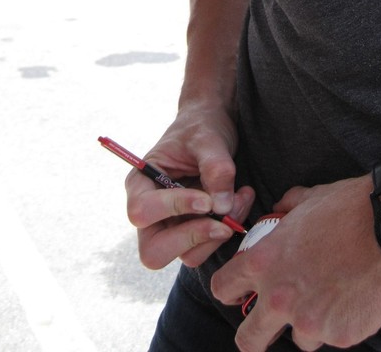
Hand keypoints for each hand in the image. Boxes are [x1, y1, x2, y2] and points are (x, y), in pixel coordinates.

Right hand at [125, 103, 254, 268]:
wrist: (214, 125)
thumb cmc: (203, 126)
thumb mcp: (208, 138)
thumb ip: (215, 168)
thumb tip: (222, 208)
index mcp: (140, 183)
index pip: (142, 212)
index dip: (173, 209)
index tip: (206, 199)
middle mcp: (151, 212)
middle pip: (153, 252)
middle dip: (193, 239)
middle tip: (223, 222)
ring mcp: (172, 225)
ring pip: (187, 256)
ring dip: (217, 235)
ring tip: (240, 199)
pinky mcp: (194, 231)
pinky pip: (207, 247)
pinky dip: (228, 230)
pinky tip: (241, 201)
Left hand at [211, 175, 380, 350]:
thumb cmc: (348, 208)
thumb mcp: (307, 199)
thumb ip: (285, 208)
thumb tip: (278, 208)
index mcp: (264, 263)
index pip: (222, 289)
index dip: (229, 292)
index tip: (239, 293)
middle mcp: (280, 298)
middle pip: (248, 340)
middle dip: (254, 335)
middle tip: (267, 328)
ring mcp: (310, 322)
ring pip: (299, 338)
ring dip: (308, 324)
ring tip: (330, 297)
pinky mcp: (340, 336)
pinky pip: (333, 336)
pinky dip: (339, 323)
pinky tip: (353, 298)